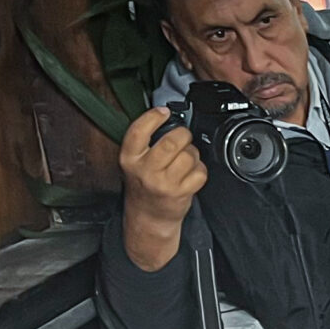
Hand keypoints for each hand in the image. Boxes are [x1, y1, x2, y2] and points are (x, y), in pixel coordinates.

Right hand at [117, 107, 207, 273]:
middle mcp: (145, 170)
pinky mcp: (180, 193)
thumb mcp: (134, 162)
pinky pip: (199, 172)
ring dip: (193, 153)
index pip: (139, 131)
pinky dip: (200, 170)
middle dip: (183, 135)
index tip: (164, 111)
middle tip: (183, 136)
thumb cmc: (144, 185)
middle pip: (171, 142)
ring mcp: (163, 183)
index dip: (154, 117)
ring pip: (188, 156)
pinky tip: (192, 173)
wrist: (148, 216)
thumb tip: (165, 117)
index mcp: (129, 158)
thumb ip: (144, 142)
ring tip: (186, 159)